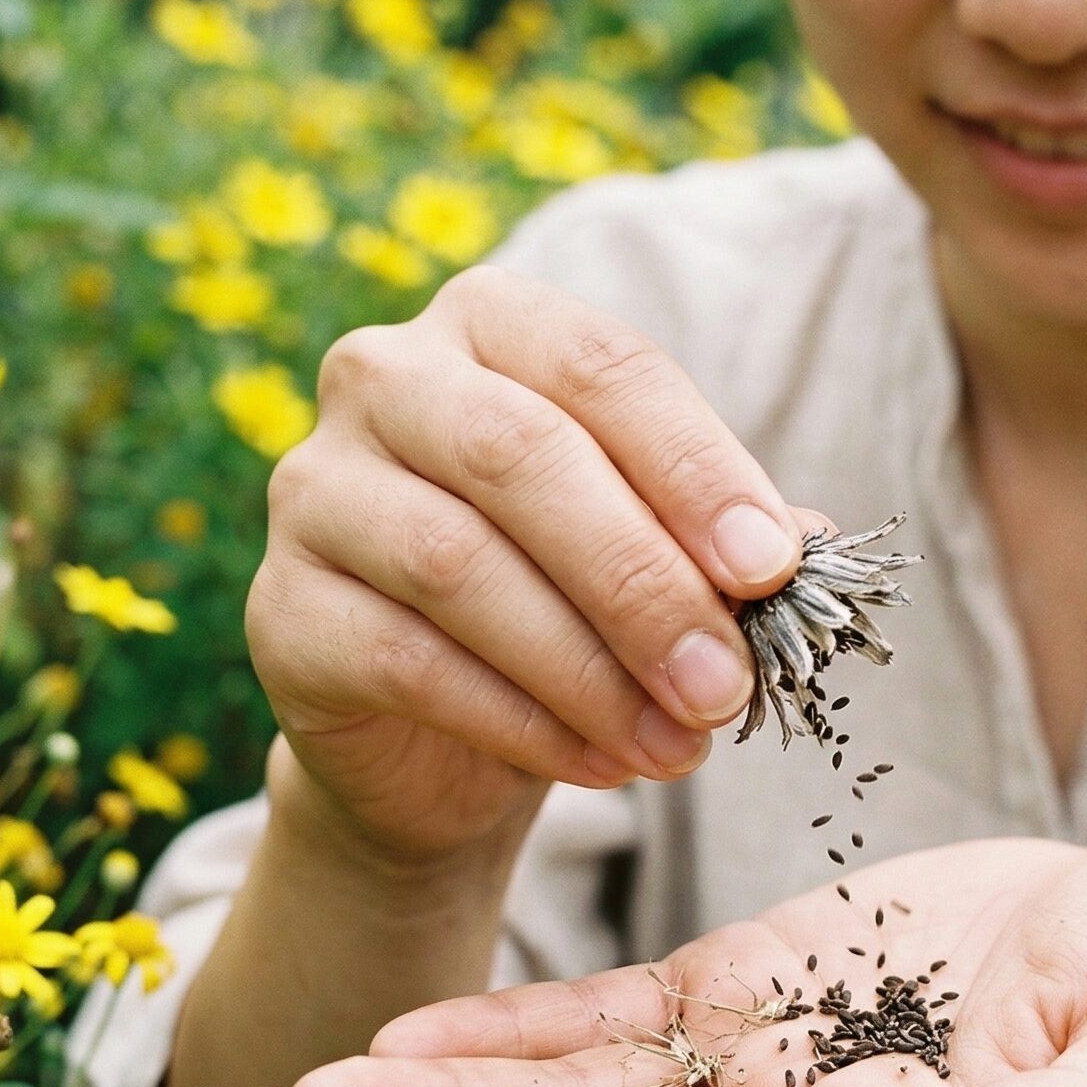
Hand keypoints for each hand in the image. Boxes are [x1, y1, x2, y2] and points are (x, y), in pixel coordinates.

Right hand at [246, 262, 827, 866]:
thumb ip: (718, 535)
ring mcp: (315, 489)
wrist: (439, 729)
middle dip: (643, 581)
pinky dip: (523, 721)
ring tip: (680, 741)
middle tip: (728, 683)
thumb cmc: (568, 596)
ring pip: (459, 565)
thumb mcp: (655, 548)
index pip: (603, 367)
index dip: (695, 467)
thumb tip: (806, 549)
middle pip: (521, 458)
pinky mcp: (280, 611)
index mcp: (492, 323)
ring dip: (590, 668)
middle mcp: (384, 377)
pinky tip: (602, 763)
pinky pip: (408, 661)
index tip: (773, 567)